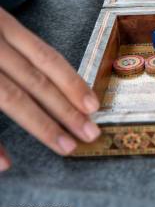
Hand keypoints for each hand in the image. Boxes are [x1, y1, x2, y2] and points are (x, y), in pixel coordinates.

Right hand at [0, 8, 99, 171]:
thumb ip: (11, 43)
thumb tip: (47, 79)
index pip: (45, 56)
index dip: (72, 81)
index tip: (94, 105)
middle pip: (32, 79)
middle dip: (65, 109)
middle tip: (90, 134)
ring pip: (8, 96)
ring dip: (39, 124)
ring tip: (64, 146)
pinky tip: (6, 162)